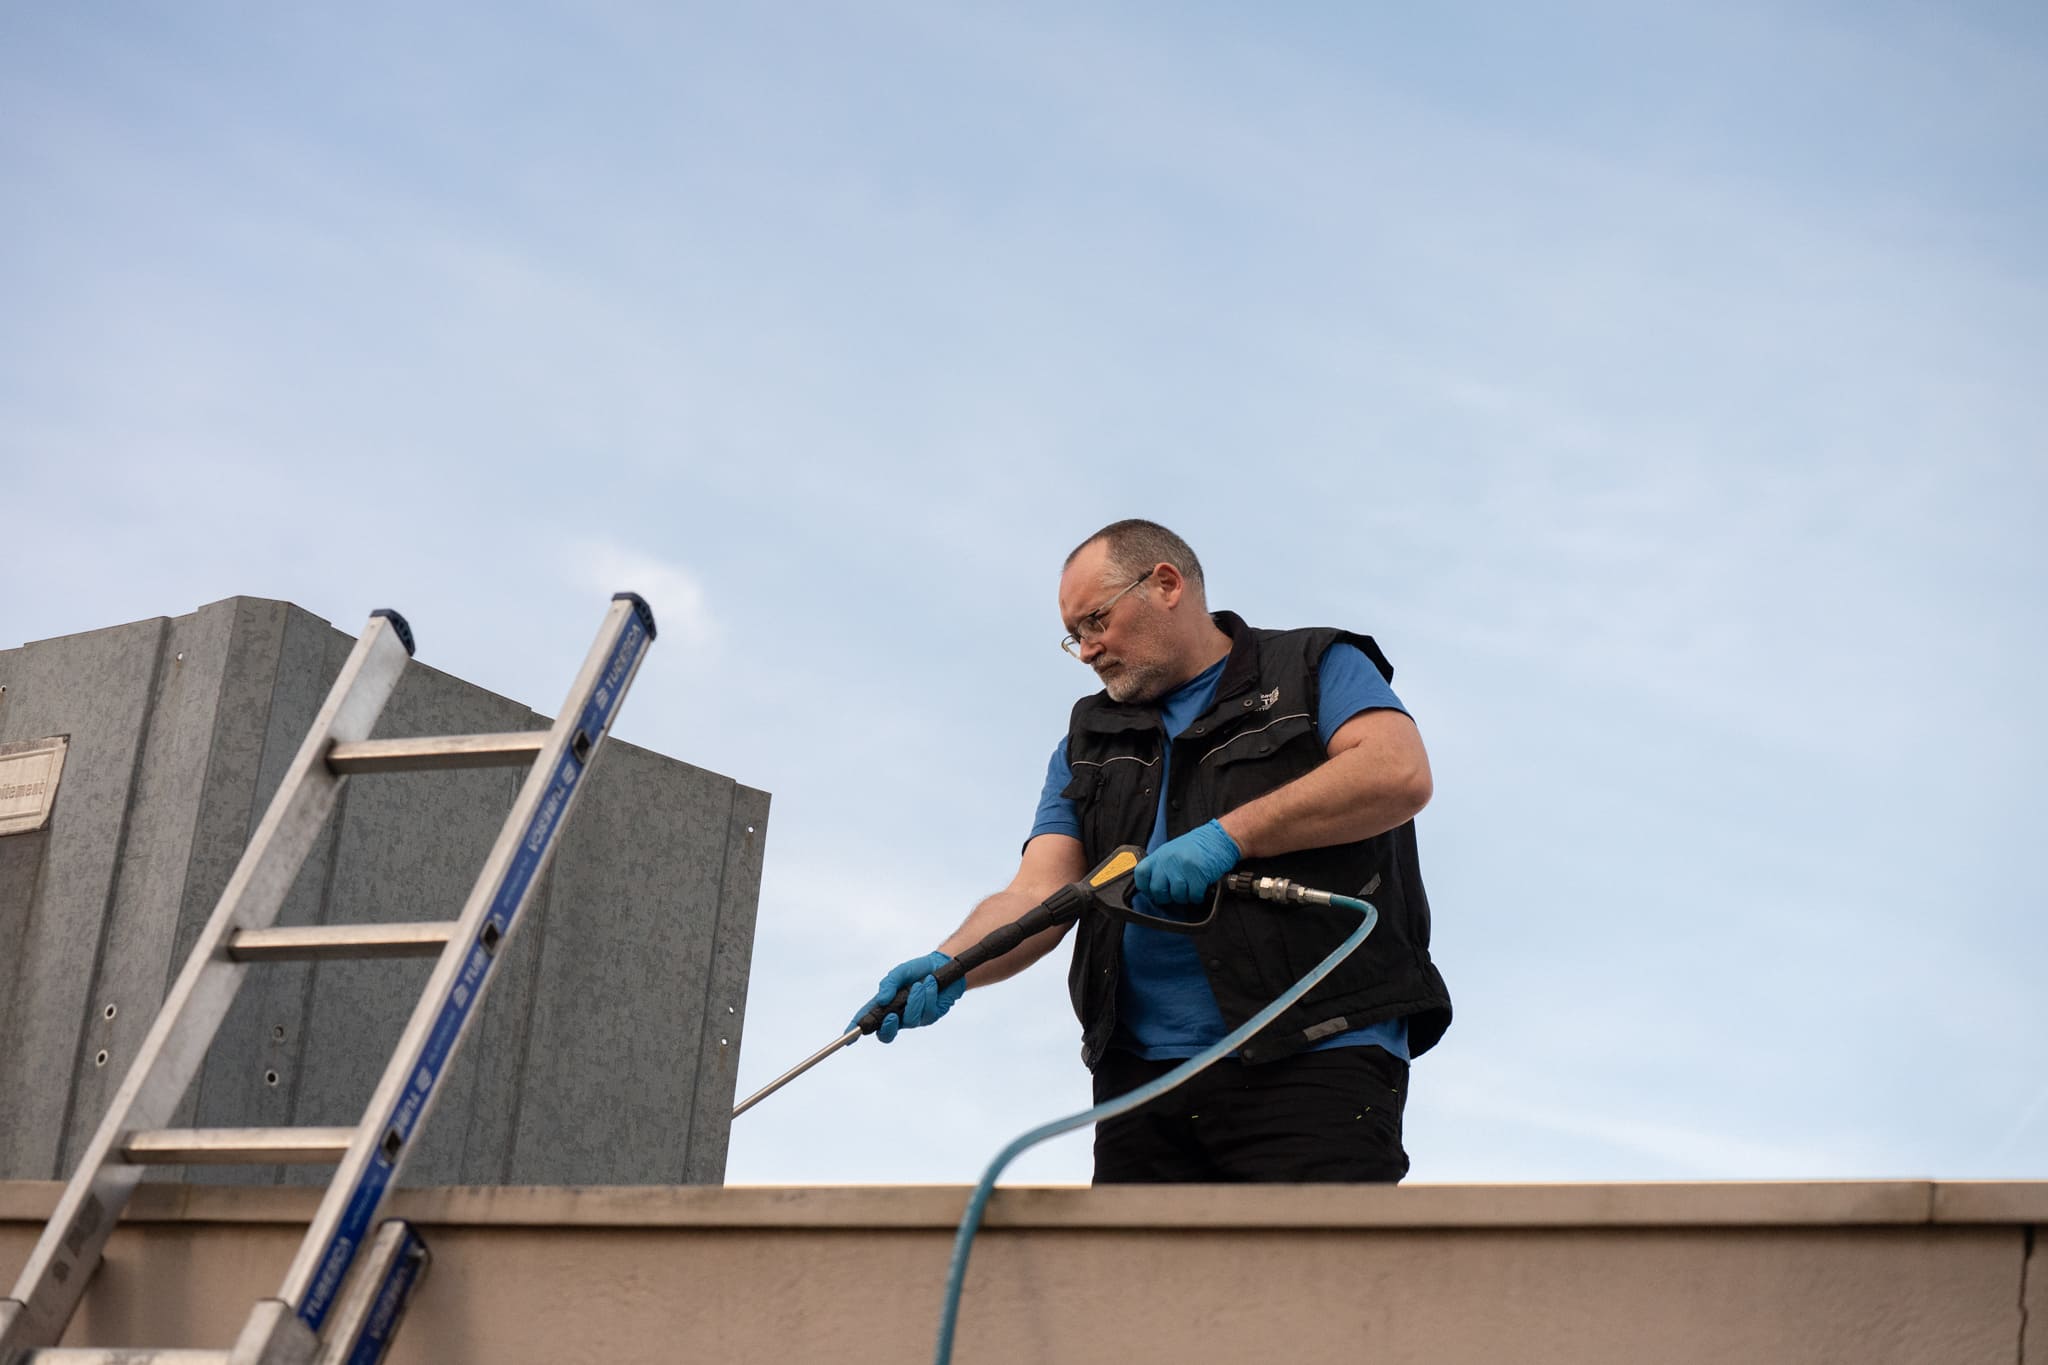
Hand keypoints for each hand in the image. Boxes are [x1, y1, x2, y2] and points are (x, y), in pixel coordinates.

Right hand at [850, 951, 964, 1042]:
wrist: (942, 965)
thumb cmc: (917, 970)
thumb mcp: (899, 973)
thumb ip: (888, 984)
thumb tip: (882, 1000)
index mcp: (885, 1004)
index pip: (868, 1019)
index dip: (856, 1029)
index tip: (848, 1037)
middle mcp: (898, 1015)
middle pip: (886, 1034)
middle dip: (888, 1027)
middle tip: (892, 1015)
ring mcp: (913, 1018)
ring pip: (910, 1020)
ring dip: (915, 1001)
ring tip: (920, 984)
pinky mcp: (930, 1017)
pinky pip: (926, 1013)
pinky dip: (929, 996)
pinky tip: (932, 984)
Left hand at [1134, 820, 1240, 903]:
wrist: (1218, 838)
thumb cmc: (1197, 846)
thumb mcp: (1172, 852)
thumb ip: (1161, 867)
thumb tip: (1153, 887)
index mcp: (1159, 855)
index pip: (1141, 875)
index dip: (1146, 888)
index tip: (1154, 892)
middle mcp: (1168, 860)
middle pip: (1157, 890)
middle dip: (1167, 897)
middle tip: (1176, 893)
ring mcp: (1182, 867)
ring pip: (1176, 895)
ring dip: (1185, 897)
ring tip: (1190, 889)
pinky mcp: (1198, 874)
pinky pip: (1193, 896)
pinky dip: (1197, 897)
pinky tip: (1201, 889)